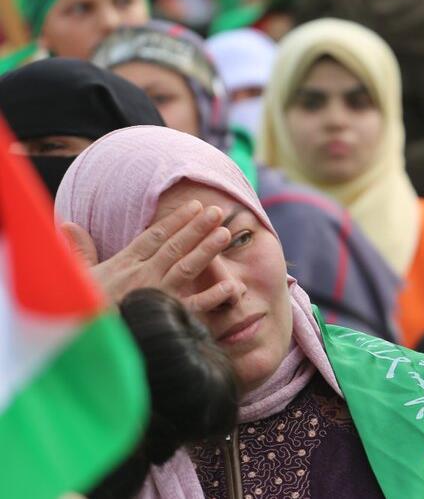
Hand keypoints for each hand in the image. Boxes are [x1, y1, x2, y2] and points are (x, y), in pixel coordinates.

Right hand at [62, 200, 233, 311]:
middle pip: (175, 246)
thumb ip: (79, 251)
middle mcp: (143, 275)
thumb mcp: (75, 277)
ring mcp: (155, 294)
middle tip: (219, 211)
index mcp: (124, 264)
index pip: (155, 236)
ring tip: (226, 233)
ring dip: (207, 249)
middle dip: (198, 226)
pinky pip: (193, 306)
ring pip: (187, 267)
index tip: (195, 206)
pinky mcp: (163, 317)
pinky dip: (213, 296)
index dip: (176, 220)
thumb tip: (68, 224)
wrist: (82, 342)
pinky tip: (231, 285)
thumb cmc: (77, 312)